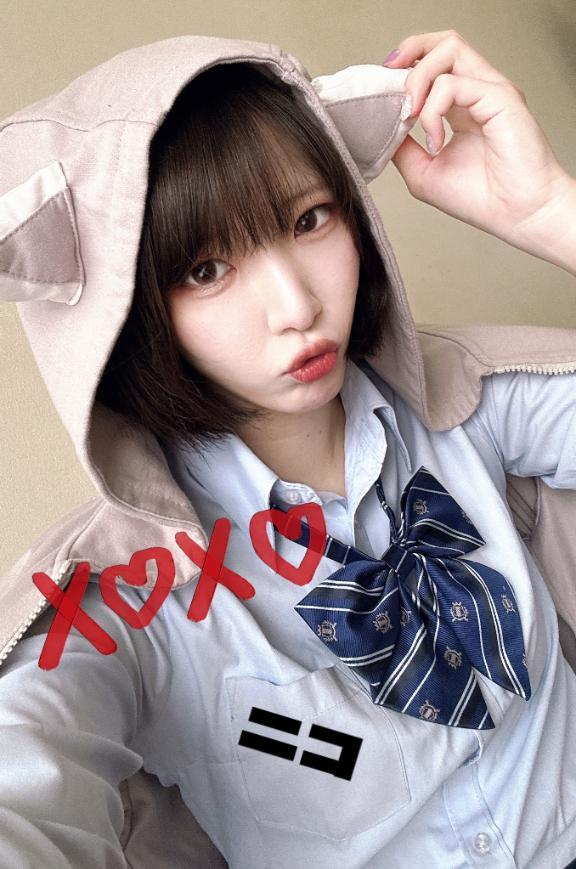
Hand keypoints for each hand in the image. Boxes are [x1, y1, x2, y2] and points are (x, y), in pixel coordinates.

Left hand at [383, 29, 571, 249]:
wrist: (517, 216)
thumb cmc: (481, 199)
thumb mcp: (423, 172)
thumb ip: (402, 146)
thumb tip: (381, 126)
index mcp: (462, 107)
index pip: (432, 65)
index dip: (402, 72)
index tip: (382, 97)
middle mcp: (477, 92)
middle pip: (443, 43)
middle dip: (409, 53)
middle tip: (389, 82)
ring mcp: (490, 91)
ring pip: (449, 49)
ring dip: (418, 78)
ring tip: (410, 115)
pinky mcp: (500, 98)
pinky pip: (454, 84)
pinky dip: (432, 111)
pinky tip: (435, 142)